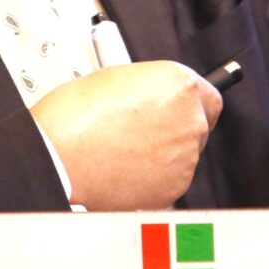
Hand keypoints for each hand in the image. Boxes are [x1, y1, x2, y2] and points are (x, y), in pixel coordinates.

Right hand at [31, 61, 222, 210]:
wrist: (59, 158)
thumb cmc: (75, 117)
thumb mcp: (115, 78)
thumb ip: (148, 88)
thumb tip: (152, 96)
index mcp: (179, 85)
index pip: (209, 96)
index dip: (190, 104)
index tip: (176, 110)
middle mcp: (190, 121)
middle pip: (198, 125)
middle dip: (174, 128)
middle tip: (142, 130)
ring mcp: (184, 158)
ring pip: (184, 155)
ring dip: (164, 153)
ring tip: (125, 150)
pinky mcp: (173, 189)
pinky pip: (170, 180)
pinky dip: (154, 177)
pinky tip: (124, 169)